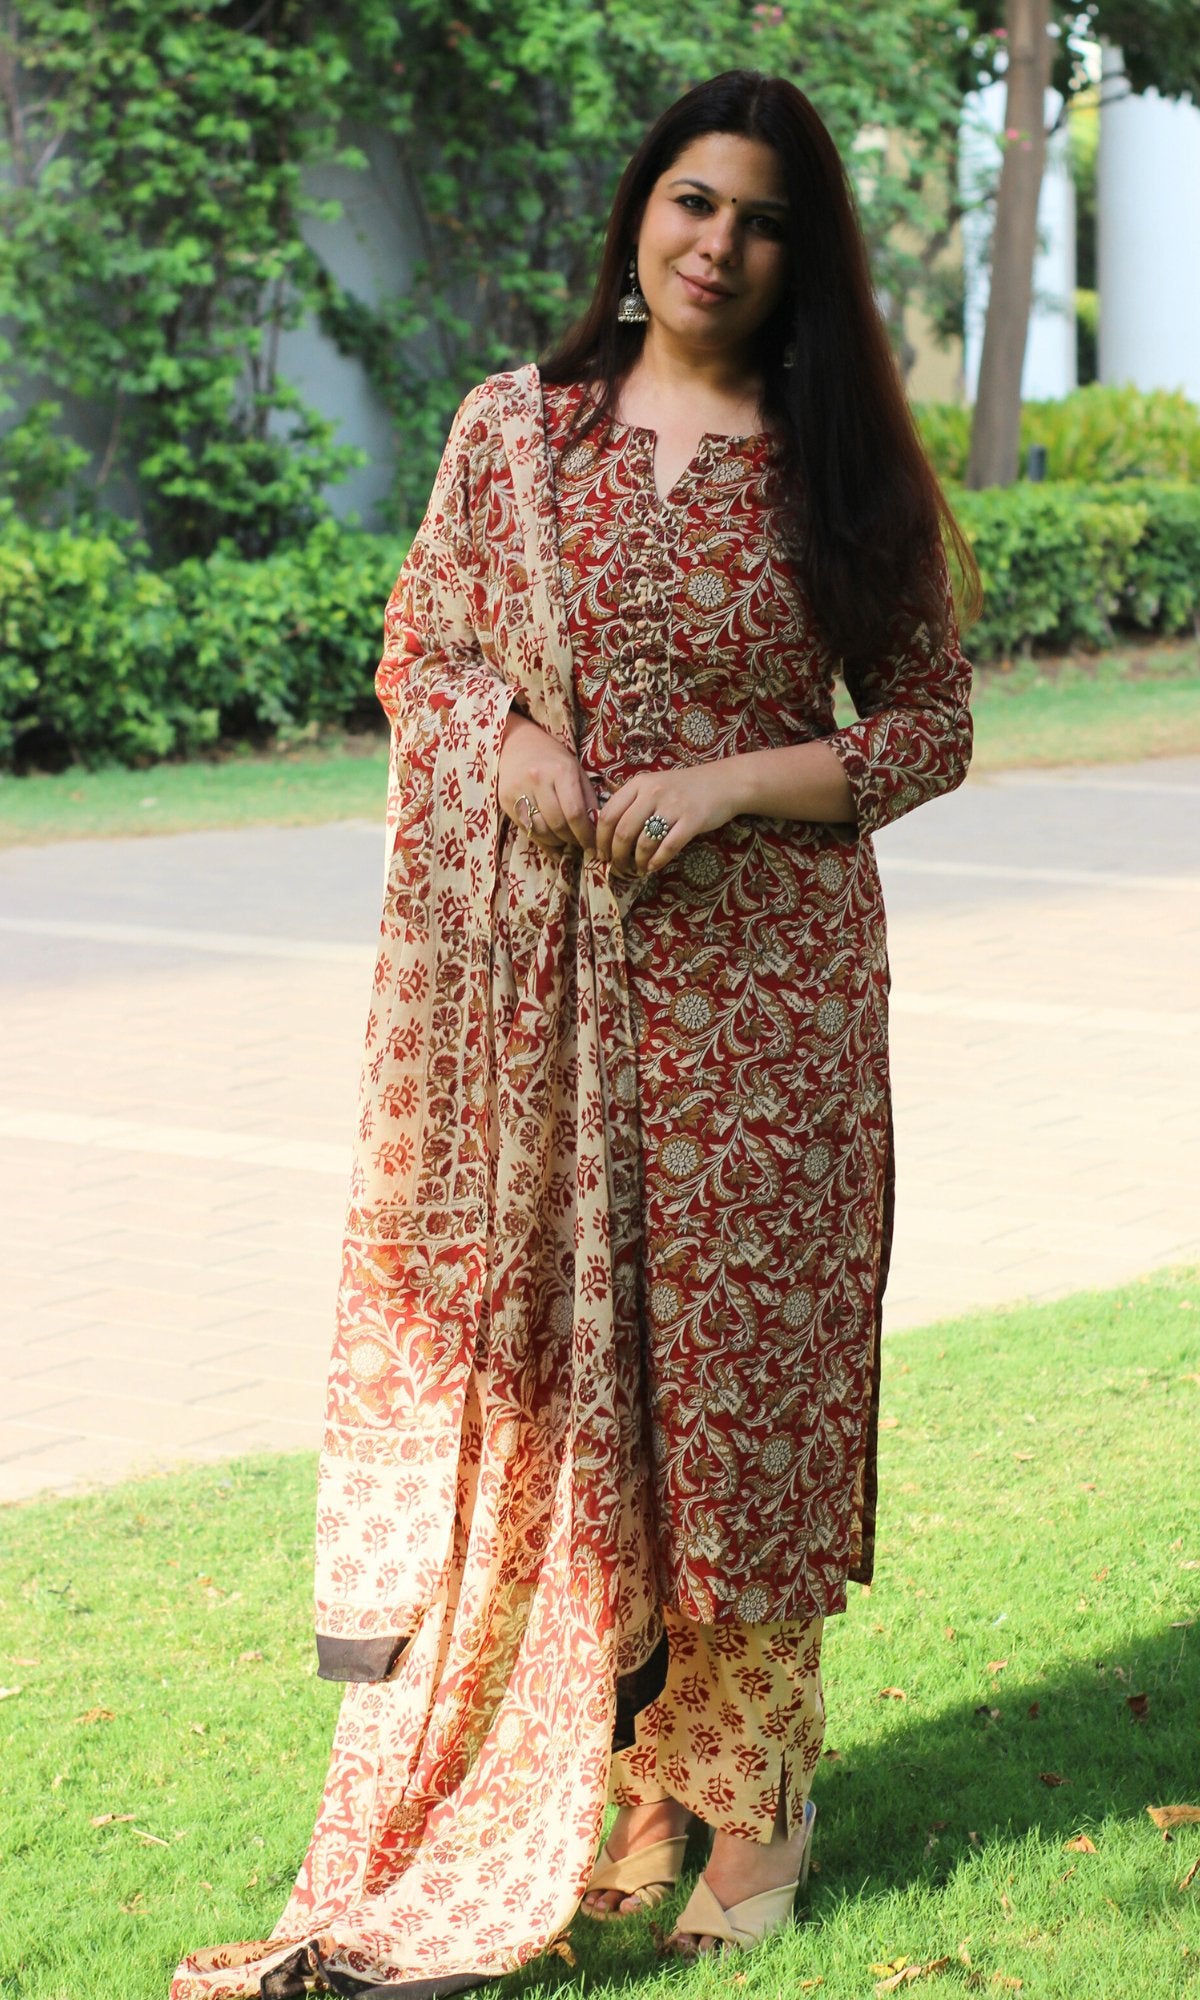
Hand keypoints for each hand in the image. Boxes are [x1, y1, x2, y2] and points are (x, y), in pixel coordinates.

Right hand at [498, 709, 598, 851]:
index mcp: (561, 771)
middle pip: (557, 825)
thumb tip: (595, 830)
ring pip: (540, 830)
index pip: (575, 813)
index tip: (593, 845)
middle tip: (579, 844)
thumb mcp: (576, 772)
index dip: (585, 835)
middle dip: (571, 840)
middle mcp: (538, 780)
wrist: (517, 744)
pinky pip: (526, 829)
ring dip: (556, 843)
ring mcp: (519, 790)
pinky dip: (541, 841)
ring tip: (565, 842)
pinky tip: (551, 842)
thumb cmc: (553, 760)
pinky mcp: (505, 800)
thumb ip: (587, 800)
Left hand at [596, 761, 745, 877]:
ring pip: (644, 842)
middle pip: (623, 831)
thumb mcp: (653, 786)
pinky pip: (668, 847)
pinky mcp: (692, 820)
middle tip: (618, 867)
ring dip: (637, 862)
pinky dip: (657, 862)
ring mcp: (673, 806)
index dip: (600, 839)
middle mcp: (653, 792)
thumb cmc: (684, 788)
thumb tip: (607, 835)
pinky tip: (653, 868)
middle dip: (617, 855)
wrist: (724, 783)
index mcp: (638, 784)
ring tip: (638, 869)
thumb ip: (632, 803)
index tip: (600, 854)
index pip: (608, 814)